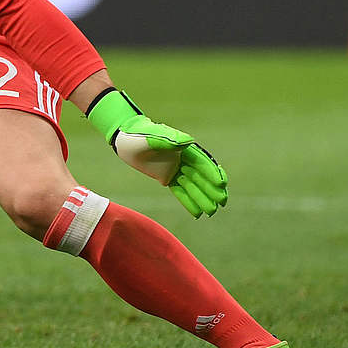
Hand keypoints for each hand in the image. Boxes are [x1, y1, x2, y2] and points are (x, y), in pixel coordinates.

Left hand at [87, 90, 228, 217]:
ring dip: (203, 198)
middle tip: (222, 202)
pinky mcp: (167, 177)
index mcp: (184, 147)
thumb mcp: (151, 136)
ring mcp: (175, 169)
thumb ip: (168, 138)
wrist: (125, 140)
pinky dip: (188, 201)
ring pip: (192, 186)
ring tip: (212, 212)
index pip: (202, 162)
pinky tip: (197, 213)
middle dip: (212, 189)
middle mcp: (183, 159)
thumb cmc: (138, 134)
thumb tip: (189, 141)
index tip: (221, 184)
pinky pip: (180, 191)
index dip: (212, 173)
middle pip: (201, 176)